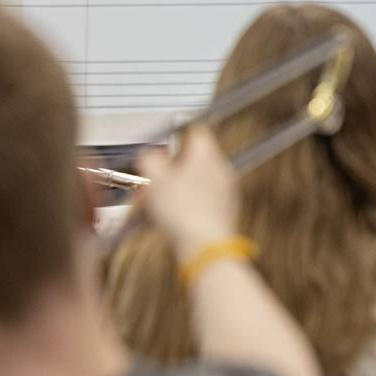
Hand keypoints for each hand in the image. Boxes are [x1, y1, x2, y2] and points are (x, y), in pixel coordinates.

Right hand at [136, 125, 238, 257]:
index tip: (166, 140)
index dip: (178, 132)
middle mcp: (221, 168)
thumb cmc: (183, 212)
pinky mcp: (225, 209)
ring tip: (156, 202)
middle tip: (154, 179)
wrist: (205, 245)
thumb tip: (149, 154)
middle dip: (170, 168)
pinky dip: (186, 202)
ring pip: (196, 180)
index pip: (196, 130)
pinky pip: (202, 198)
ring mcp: (226, 189)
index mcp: (207, 155)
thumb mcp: (154, 179)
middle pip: (194, 158)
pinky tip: (170, 215)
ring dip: (175, 187)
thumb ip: (149, 159)